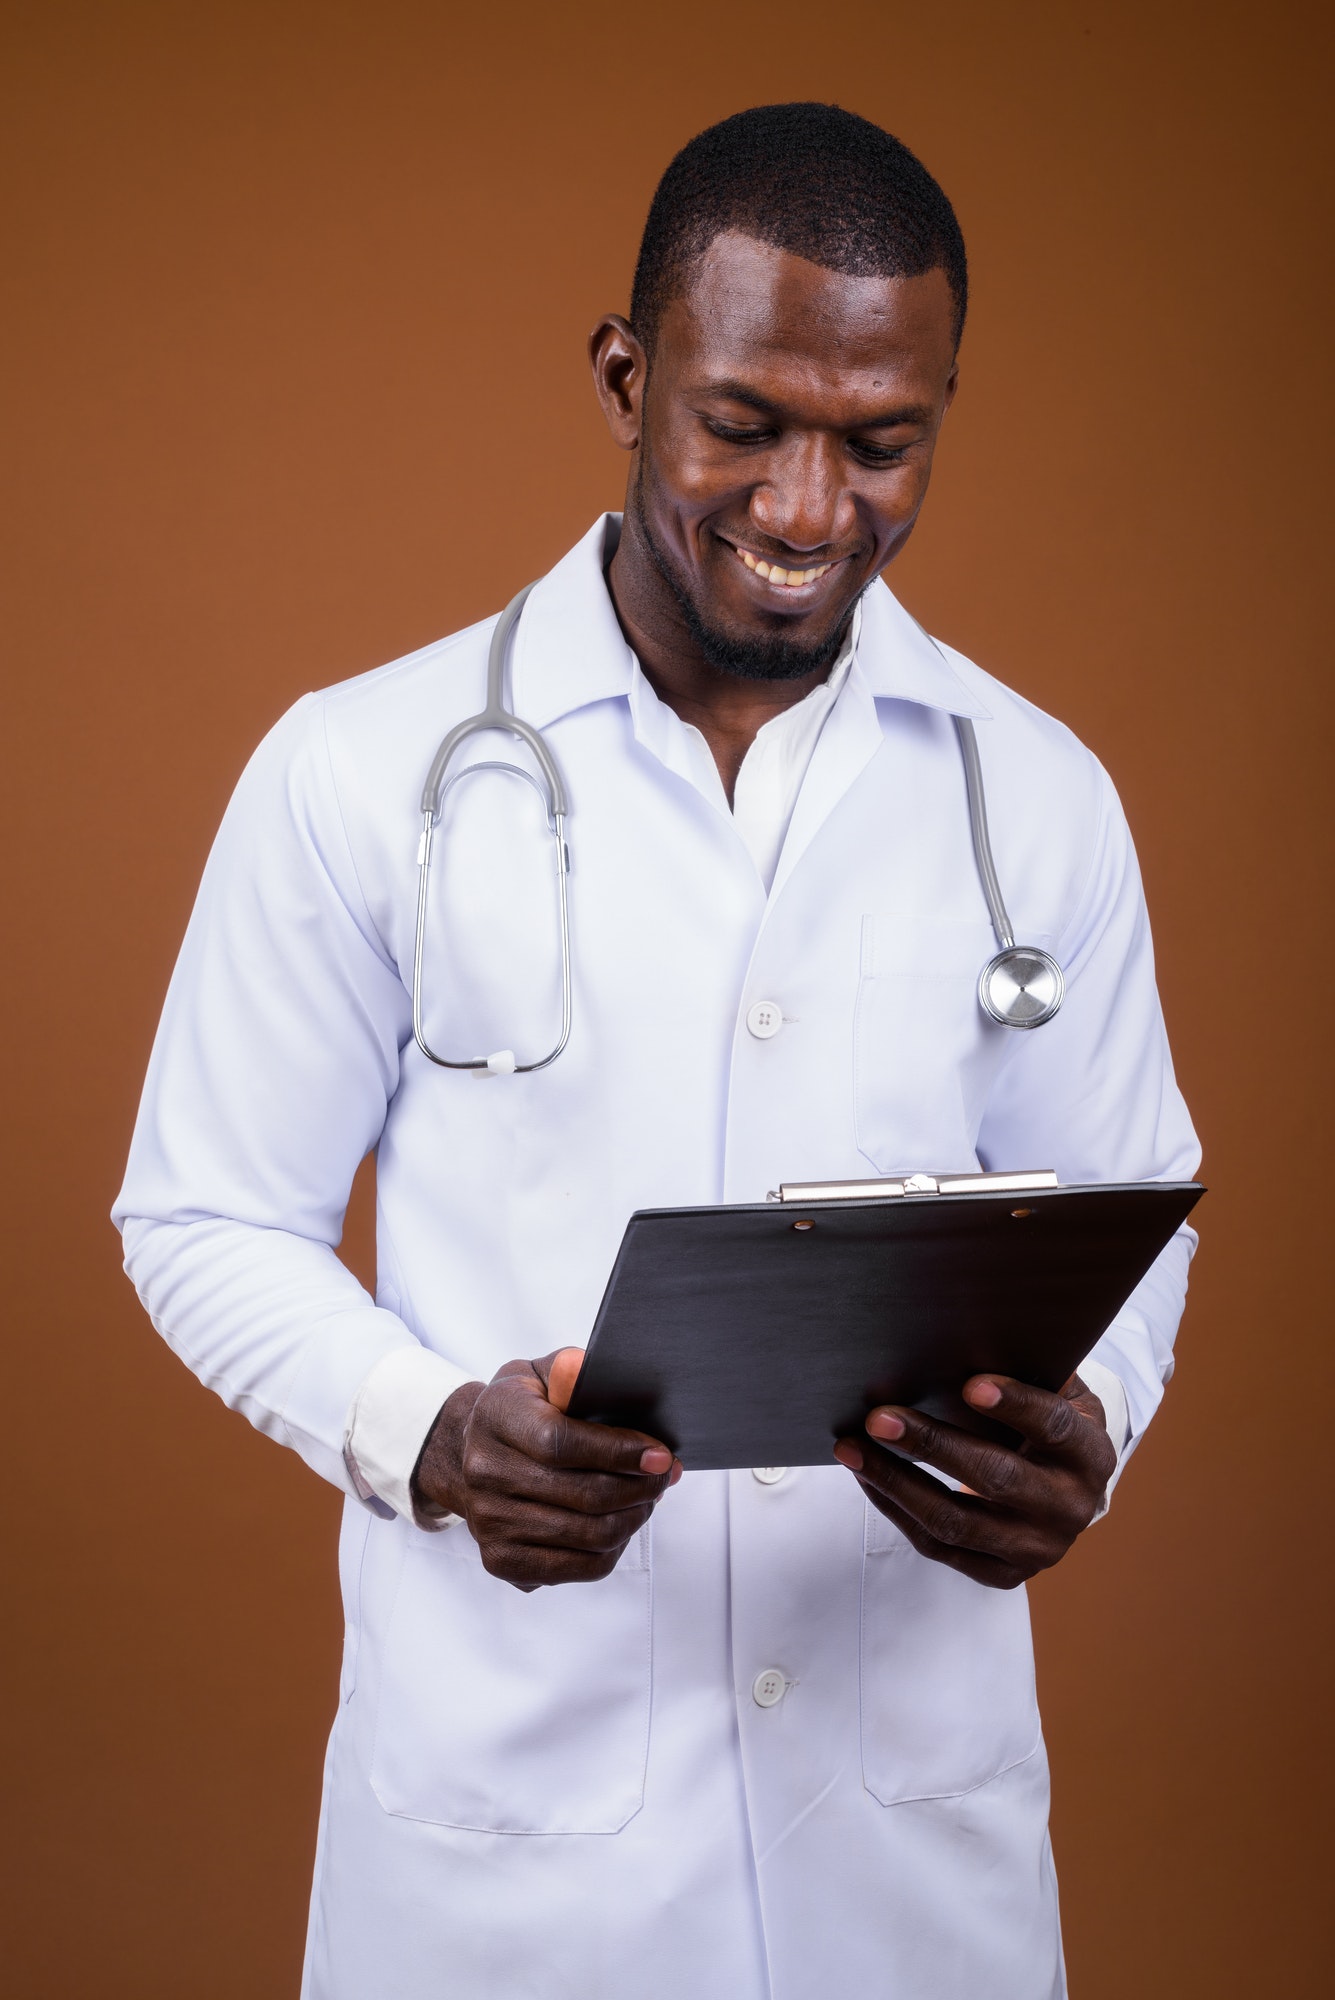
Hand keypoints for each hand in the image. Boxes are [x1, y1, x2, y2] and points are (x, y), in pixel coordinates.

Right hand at [412, 1347, 681, 1590]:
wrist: (469, 1453)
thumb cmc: (521, 1410)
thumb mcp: (541, 1374)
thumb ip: (571, 1370)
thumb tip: (593, 1373)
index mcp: (496, 1418)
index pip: (561, 1443)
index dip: (618, 1452)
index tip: (660, 1455)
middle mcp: (485, 1474)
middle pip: (583, 1496)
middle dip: (640, 1488)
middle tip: (663, 1475)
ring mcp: (489, 1522)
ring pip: (589, 1536)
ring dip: (633, 1517)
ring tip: (647, 1497)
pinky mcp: (501, 1560)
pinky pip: (579, 1568)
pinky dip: (613, 1548)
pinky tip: (620, 1523)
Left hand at [833, 1373, 1117, 1589]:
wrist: (1067, 1490)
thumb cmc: (1049, 1423)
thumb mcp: (1056, 1391)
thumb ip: (1025, 1366)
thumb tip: (961, 1335)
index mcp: (1090, 1454)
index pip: (1054, 1426)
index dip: (1015, 1405)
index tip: (968, 1385)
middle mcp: (1070, 1508)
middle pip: (996, 1478)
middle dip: (932, 1444)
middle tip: (879, 1418)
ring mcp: (1036, 1548)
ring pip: (956, 1520)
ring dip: (896, 1481)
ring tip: (852, 1448)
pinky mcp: (1001, 1573)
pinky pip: (938, 1546)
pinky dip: (896, 1508)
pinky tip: (867, 1475)